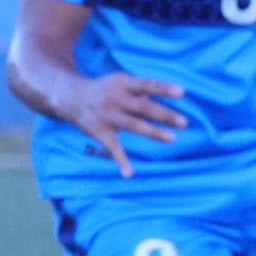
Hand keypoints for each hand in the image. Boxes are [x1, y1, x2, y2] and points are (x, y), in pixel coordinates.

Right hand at [68, 72, 186, 178]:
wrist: (71, 98)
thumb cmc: (106, 89)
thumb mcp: (121, 82)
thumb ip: (142, 90)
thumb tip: (172, 98)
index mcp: (124, 84)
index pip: (147, 85)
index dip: (164, 89)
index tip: (182, 93)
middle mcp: (116, 99)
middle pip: (143, 107)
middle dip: (164, 115)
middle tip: (184, 122)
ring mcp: (108, 116)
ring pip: (133, 125)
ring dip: (153, 133)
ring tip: (172, 139)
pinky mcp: (100, 132)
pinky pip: (113, 148)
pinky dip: (120, 161)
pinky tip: (129, 174)